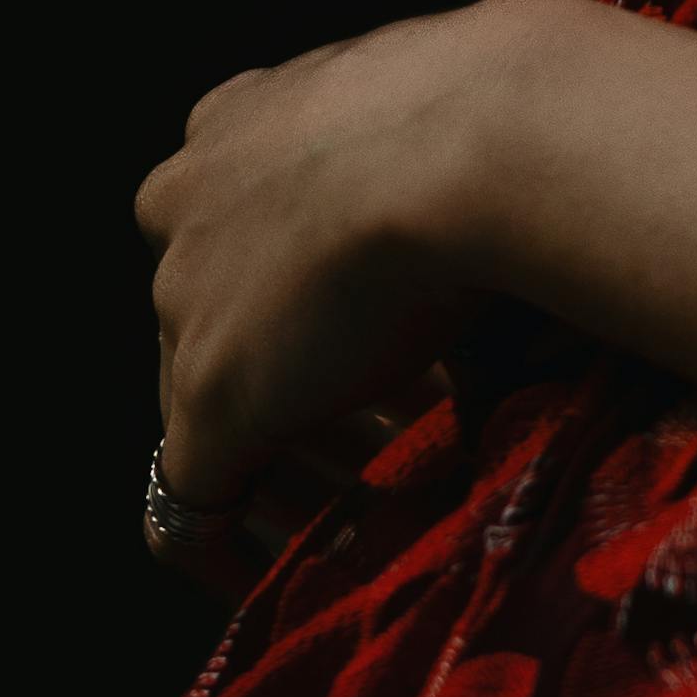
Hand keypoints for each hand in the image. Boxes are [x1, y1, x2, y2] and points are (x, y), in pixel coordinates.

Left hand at [134, 0, 534, 569]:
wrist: (482, 137)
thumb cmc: (507, 117)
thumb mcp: (457, 128)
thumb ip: (443, 182)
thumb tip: (506, 245)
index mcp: (241, 122)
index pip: (244, 231)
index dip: (309, 306)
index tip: (369, 357)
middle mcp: (190, 200)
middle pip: (218, 319)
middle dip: (297, 389)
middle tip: (375, 446)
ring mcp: (188, 302)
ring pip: (207, 403)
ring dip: (284, 461)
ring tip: (355, 510)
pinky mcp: (209, 397)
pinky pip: (188, 500)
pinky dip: (224, 549)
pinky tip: (271, 579)